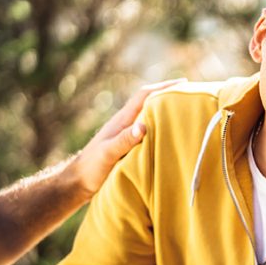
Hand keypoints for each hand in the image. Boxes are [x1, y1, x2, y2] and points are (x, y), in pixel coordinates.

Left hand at [71, 78, 184, 198]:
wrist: (76, 182)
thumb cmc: (91, 168)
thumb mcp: (108, 153)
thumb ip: (124, 140)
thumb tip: (143, 126)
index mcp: (122, 121)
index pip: (144, 96)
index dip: (163, 87)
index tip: (183, 82)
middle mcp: (125, 124)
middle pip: (149, 104)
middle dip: (168, 96)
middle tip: (189, 95)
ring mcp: (126, 135)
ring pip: (149, 118)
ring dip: (165, 113)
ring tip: (184, 112)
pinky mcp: (128, 147)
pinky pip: (148, 132)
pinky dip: (161, 129)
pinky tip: (170, 135)